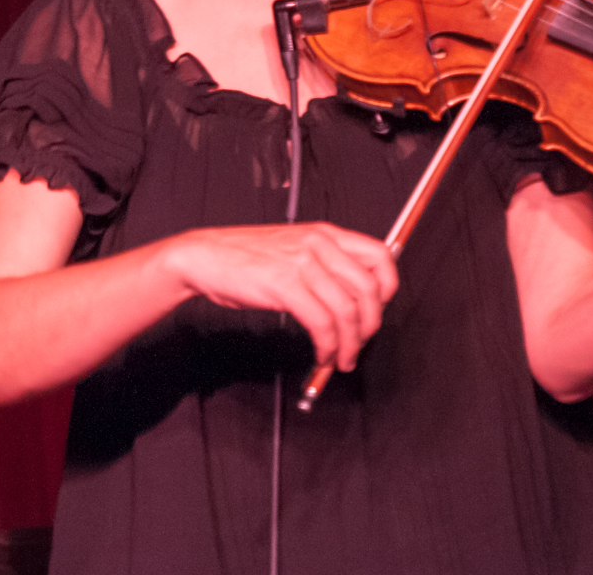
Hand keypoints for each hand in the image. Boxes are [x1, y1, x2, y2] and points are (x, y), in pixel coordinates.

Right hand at [162, 223, 397, 370]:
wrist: (204, 257)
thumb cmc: (248, 258)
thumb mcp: (296, 249)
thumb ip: (327, 266)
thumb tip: (355, 299)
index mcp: (327, 233)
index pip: (380, 255)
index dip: (388, 288)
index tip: (378, 310)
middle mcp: (320, 244)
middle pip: (368, 288)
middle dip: (371, 325)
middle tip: (361, 344)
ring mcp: (302, 263)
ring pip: (346, 310)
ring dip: (349, 343)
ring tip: (340, 359)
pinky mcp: (284, 285)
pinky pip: (321, 322)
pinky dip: (327, 345)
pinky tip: (322, 354)